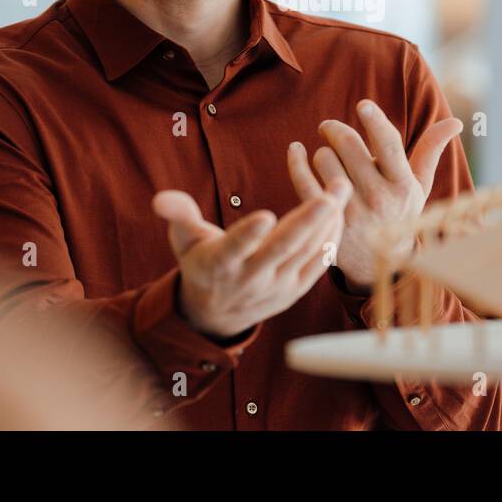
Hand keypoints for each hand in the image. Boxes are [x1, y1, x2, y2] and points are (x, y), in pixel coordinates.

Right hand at [152, 175, 350, 340]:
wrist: (215, 313)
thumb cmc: (201, 262)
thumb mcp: (184, 240)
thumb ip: (179, 215)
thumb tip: (160, 199)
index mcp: (219, 264)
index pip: (234, 248)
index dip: (248, 235)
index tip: (264, 216)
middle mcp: (250, 278)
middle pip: (282, 249)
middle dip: (306, 222)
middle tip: (328, 196)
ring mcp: (277, 287)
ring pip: (306, 253)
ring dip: (327, 222)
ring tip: (341, 188)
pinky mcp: (296, 290)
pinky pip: (319, 263)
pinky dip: (331, 238)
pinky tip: (340, 211)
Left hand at [288, 99, 462, 293]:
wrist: (378, 264)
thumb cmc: (399, 213)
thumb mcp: (419, 186)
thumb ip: (431, 151)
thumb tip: (456, 122)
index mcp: (402, 185)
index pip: (388, 144)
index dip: (375, 121)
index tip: (363, 106)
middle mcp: (378, 198)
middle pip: (348, 144)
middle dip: (335, 129)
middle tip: (330, 129)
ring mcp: (350, 212)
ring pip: (324, 159)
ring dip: (323, 151)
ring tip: (328, 159)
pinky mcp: (326, 221)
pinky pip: (303, 180)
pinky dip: (296, 160)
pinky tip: (296, 150)